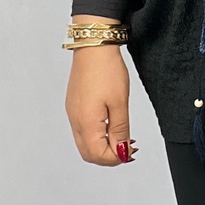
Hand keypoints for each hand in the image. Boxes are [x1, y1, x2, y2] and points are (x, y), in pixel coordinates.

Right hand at [65, 46, 138, 165]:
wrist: (94, 46)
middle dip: (108, 156)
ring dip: (102, 146)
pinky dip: (96, 134)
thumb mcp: (120, 102)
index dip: (116, 158)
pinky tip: (110, 124)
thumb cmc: (107, 70)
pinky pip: (82, 129)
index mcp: (86, 123)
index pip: (98, 155)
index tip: (131, 151)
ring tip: (121, 136)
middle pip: (88, 153)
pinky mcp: (74, 105)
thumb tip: (121, 152)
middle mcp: (75, 121)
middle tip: (127, 148)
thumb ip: (120, 130)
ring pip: (84, 142)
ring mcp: (73, 113)